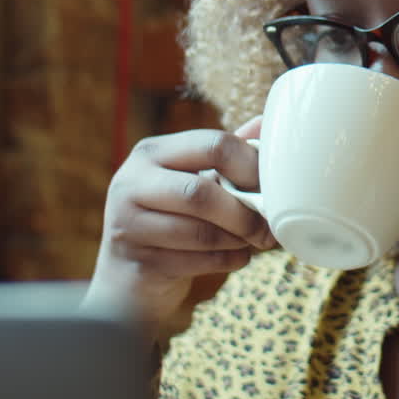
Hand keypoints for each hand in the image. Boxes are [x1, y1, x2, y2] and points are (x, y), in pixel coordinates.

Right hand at [85, 117, 274, 333]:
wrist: (132, 275)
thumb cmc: (174, 219)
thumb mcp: (196, 179)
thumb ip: (226, 154)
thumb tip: (267, 123)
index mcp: (152, 152)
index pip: (213, 145)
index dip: (251, 167)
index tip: (272, 187)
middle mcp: (132, 182)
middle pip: (201, 193)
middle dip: (244, 214)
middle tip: (267, 228)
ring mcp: (127, 223)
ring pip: (199, 232)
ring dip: (237, 240)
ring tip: (252, 242)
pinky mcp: (136, 261)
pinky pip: (195, 261)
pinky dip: (227, 261)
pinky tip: (236, 258)